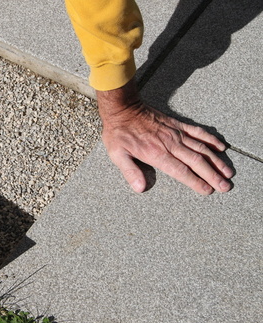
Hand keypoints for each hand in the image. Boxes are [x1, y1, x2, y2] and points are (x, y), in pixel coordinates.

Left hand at [96, 78, 232, 193]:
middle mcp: (170, 144)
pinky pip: (197, 132)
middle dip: (212, 175)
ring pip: (201, 148)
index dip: (196, 182)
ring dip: (216, 161)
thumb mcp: (117, 155)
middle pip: (196, 161)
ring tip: (228, 172)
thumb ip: (130, 172)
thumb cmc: (119, 134)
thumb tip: (141, 188)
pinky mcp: (177, 124)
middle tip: (225, 187)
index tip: (208, 190)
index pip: (181, 171)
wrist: (123, 108)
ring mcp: (175, 133)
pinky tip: (221, 147)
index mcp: (157, 154)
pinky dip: (210, 139)